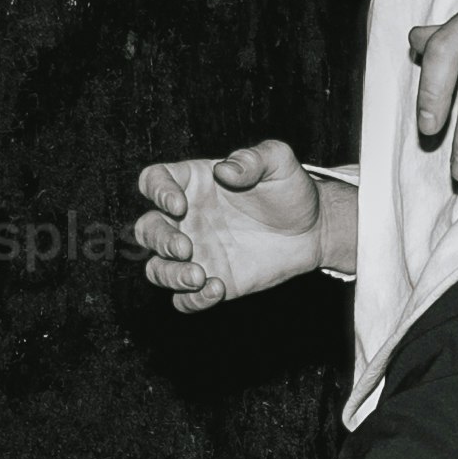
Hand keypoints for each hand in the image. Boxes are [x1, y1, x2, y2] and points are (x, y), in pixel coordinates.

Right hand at [132, 138, 331, 309]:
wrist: (311, 230)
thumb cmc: (289, 189)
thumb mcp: (278, 163)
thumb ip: (253, 158)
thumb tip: (225, 169)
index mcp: (191, 183)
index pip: (153, 181)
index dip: (157, 192)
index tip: (179, 205)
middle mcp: (184, 218)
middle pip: (147, 229)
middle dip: (159, 239)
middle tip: (186, 247)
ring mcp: (194, 253)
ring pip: (156, 269)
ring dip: (169, 274)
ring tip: (199, 276)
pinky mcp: (209, 281)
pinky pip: (183, 300)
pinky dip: (192, 300)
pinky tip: (217, 289)